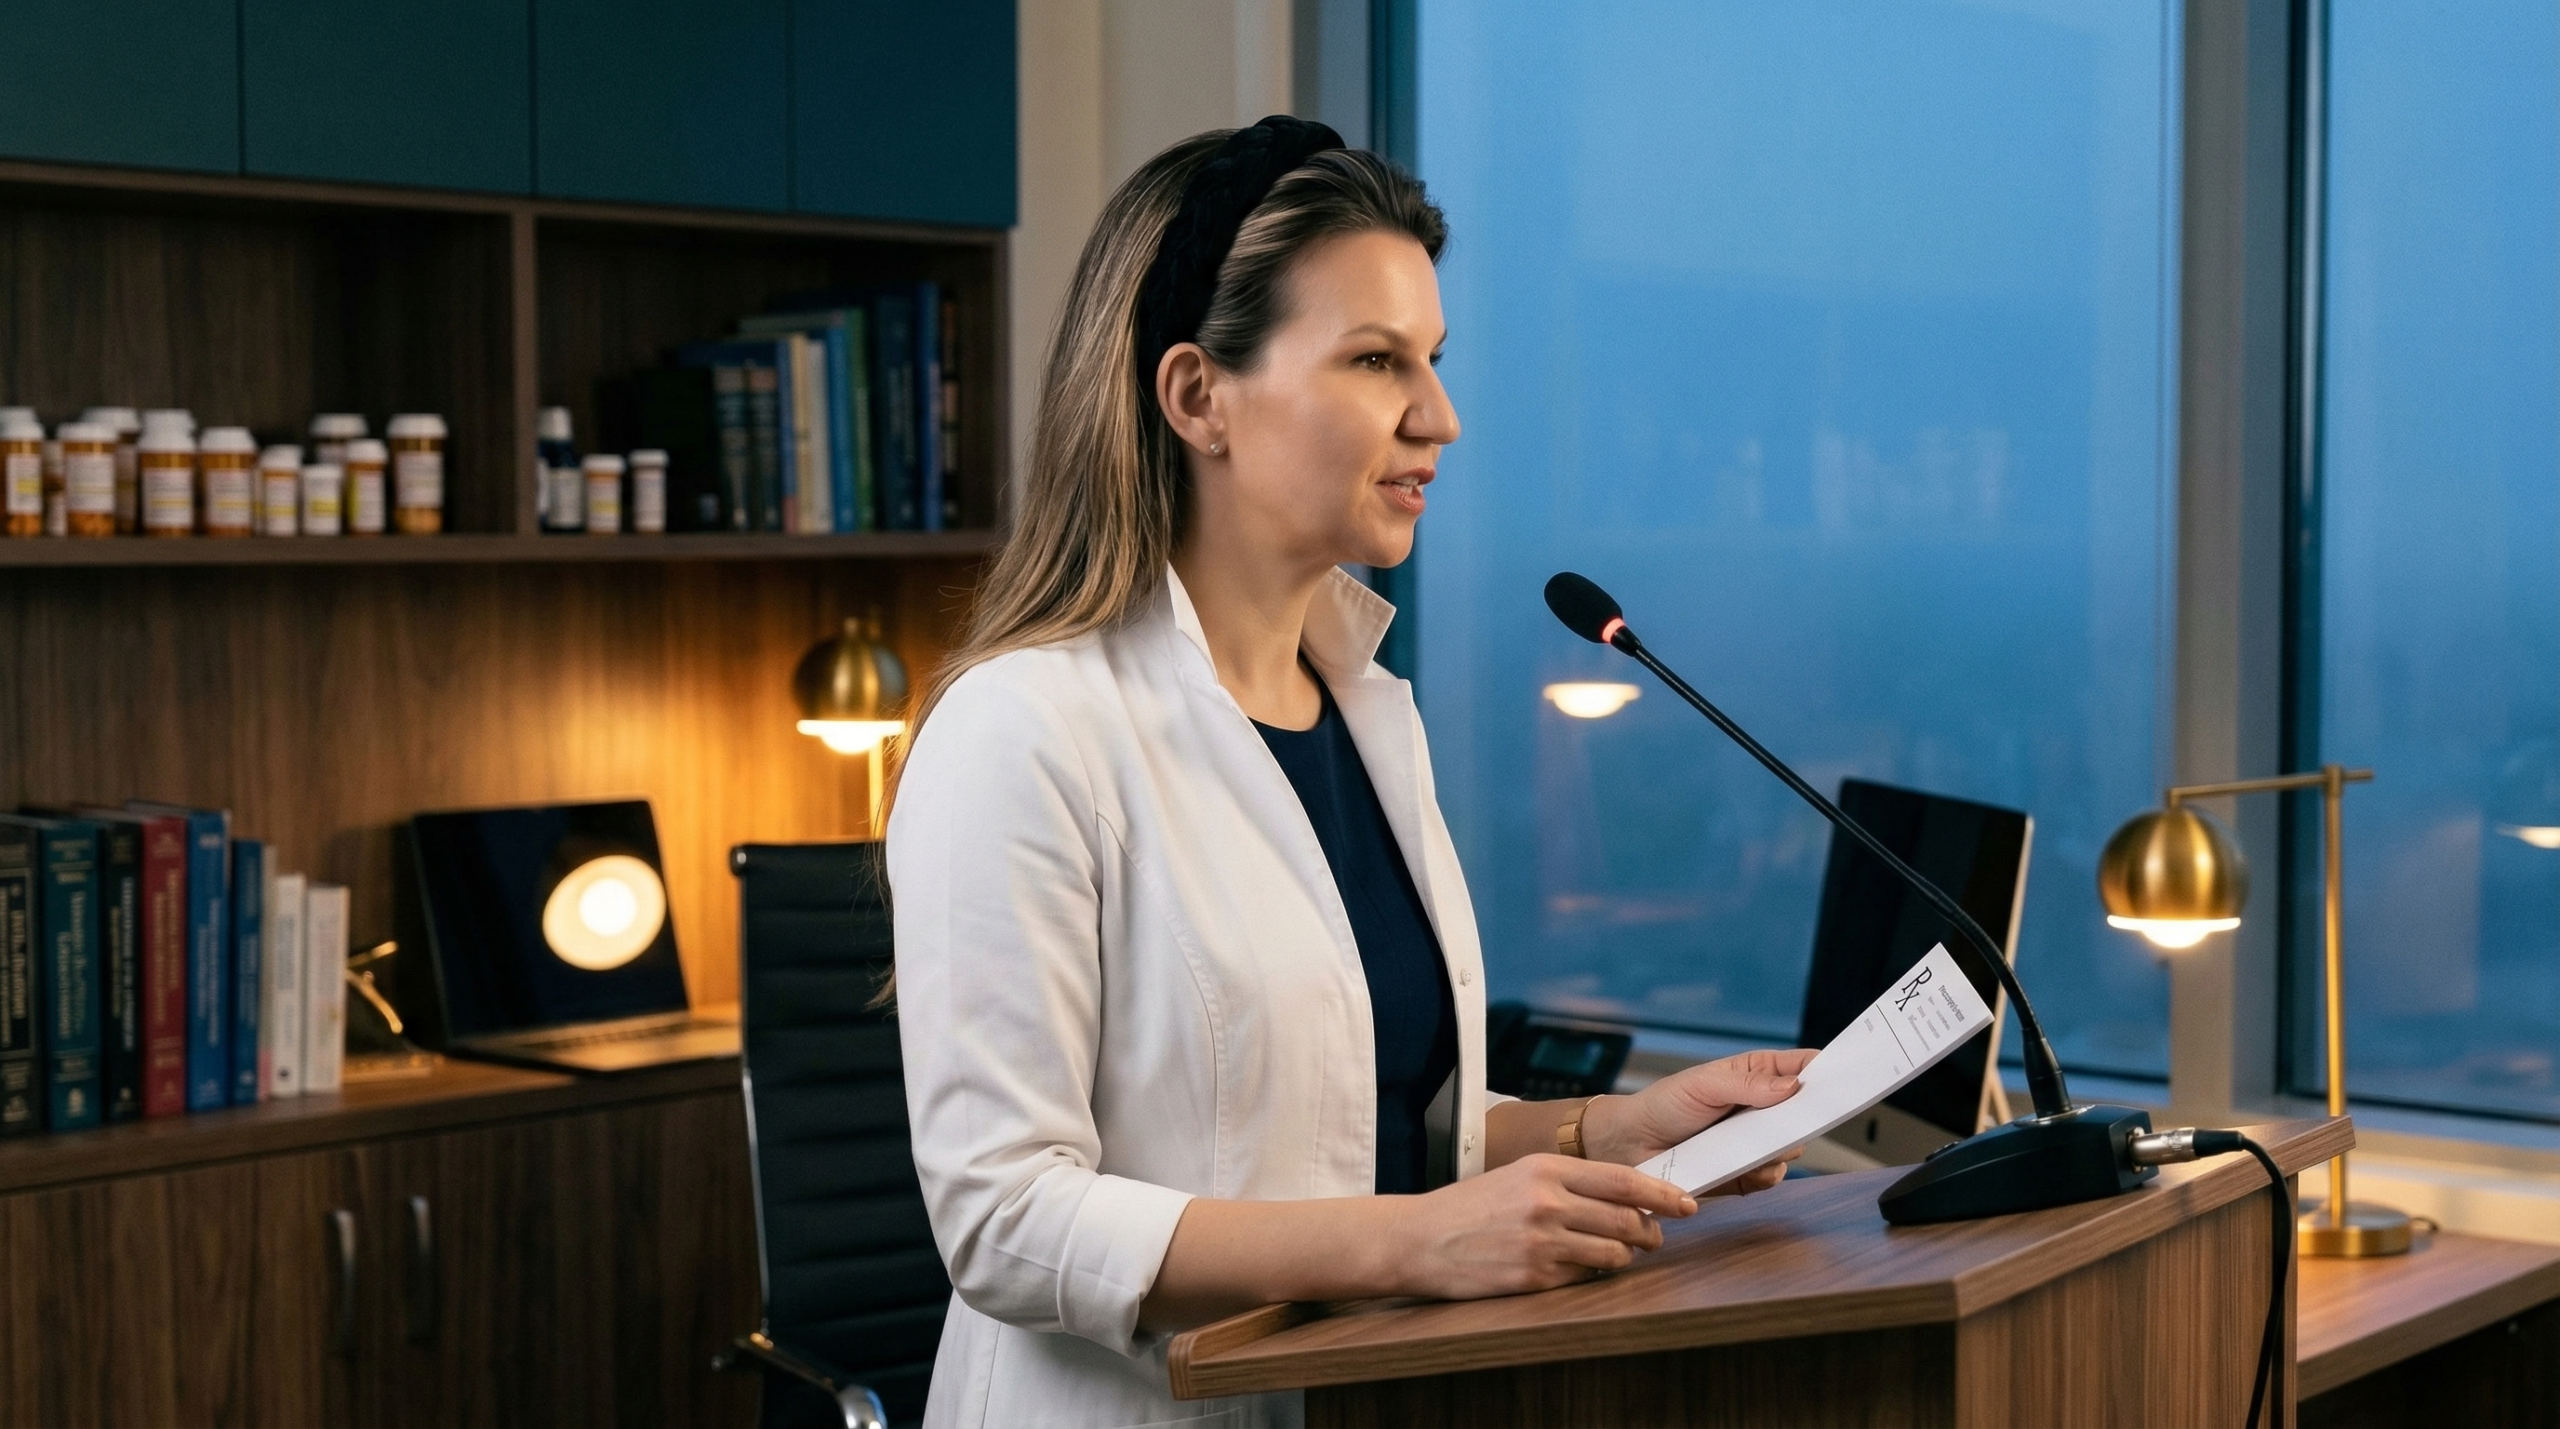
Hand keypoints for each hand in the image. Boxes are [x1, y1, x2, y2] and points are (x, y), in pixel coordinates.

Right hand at [1388, 1154, 1697, 1299]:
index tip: (1686, 1202)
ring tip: (1616, 1252)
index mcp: (1544, 1168)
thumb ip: (1567, 1182)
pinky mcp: (1533, 1277)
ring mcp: (1541, 1242)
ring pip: (1613, 1253)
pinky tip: (1576, 1266)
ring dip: (1624, 1256)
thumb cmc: (1470, 1207)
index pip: (1622, 1179)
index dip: (1661, 1193)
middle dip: (1650, 1231)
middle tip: (1655, 1236)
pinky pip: (1584, 1278)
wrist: (1418, 1238)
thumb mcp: (1517, 1176)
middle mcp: (1546, 1202)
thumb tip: (1625, 1196)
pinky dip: (1590, 1274)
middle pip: (1626, 1218)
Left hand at [1582, 1048, 1817, 1195]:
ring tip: (1753, 1144)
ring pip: (1793, 1148)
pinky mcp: (1746, 1174)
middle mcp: (1762, 1109)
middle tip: (1800, 1119)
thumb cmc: (1665, 1104)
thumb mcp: (1704, 1084)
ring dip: (1780, 1148)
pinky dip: (1762, 1173)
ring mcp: (1756, 1142)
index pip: (1803, 1068)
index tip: (1847, 1075)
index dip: (1827, 1071)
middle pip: (1807, 1112)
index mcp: (1757, 1075)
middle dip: (1809, 1116)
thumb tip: (1792, 1087)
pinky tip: (1743, 1167)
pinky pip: (1771, 1176)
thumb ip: (1748, 1085)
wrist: (1632, 1145)